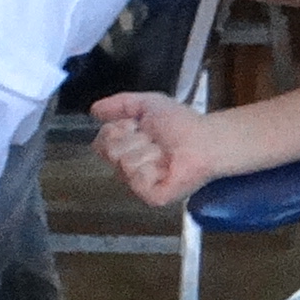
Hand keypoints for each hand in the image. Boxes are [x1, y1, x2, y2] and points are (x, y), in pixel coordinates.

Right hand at [94, 91, 220, 206]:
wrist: (206, 139)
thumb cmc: (182, 124)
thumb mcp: (147, 104)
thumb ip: (119, 103)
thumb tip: (94, 110)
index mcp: (126, 149)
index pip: (101, 141)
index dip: (120, 128)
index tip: (138, 125)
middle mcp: (129, 169)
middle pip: (110, 151)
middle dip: (134, 139)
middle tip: (155, 140)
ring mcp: (140, 185)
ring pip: (125, 163)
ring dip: (148, 151)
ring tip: (165, 153)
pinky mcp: (152, 197)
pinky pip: (136, 179)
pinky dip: (152, 167)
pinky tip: (166, 166)